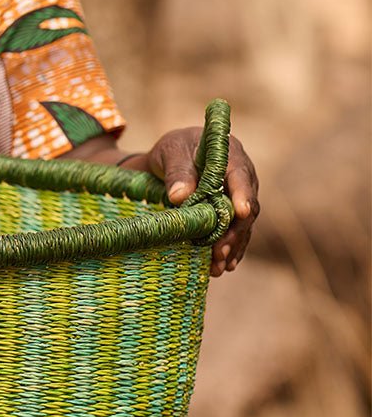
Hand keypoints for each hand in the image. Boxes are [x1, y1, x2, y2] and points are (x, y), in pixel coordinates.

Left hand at [145, 128, 258, 276]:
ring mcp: (240, 199)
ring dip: (231, 247)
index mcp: (231, 156)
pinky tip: (224, 267)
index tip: (241, 212)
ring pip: (241, 226)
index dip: (242, 195)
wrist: (173, 159)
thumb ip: (177, 171)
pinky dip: (229, 250)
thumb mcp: (171, 153)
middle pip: (245, 208)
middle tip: (220, 251)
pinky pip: (235, 234)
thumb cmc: (174, 150)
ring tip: (219, 267)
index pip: (240, 177)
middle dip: (233, 232)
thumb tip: (180, 196)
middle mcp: (243, 180)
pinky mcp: (232, 215)